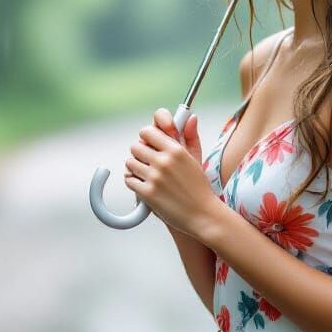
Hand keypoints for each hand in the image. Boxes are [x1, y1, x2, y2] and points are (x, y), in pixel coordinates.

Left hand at [123, 108, 222, 238]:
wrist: (202, 215)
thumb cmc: (199, 187)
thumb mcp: (196, 158)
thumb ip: (190, 135)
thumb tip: (190, 116)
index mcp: (176, 150)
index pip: (147, 131)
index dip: (146, 136)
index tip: (149, 142)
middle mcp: (164, 161)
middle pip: (135, 146)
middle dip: (140, 153)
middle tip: (148, 160)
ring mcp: (154, 178)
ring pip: (130, 163)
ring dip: (136, 168)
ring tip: (147, 174)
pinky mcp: (147, 194)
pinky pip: (129, 180)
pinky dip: (133, 182)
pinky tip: (143, 184)